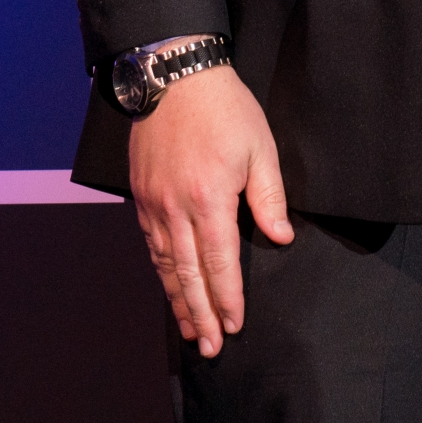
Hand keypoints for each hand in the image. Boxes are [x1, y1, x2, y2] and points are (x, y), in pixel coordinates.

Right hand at [128, 63, 292, 356]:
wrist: (173, 76)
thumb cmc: (224, 109)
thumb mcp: (260, 148)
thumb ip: (269, 197)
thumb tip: (280, 238)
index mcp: (209, 199)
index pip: (220, 263)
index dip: (228, 298)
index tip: (234, 325)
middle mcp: (175, 209)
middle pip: (188, 274)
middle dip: (201, 314)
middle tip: (210, 347)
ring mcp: (154, 203)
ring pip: (165, 264)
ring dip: (179, 300)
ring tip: (190, 329)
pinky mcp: (141, 195)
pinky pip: (151, 244)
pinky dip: (161, 271)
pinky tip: (170, 286)